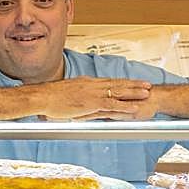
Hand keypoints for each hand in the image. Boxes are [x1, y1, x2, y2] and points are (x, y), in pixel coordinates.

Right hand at [32, 77, 151, 119]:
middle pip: (117, 83)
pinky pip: (112, 104)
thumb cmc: (50, 97)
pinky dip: (125, 106)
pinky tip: (134, 107)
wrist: (42, 96)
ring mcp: (92, 93)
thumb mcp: (66, 94)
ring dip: (133, 92)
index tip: (132, 82)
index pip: (108, 81)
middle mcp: (92, 85)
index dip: (122, 82)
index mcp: (86, 82)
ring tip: (146, 92)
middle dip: (133, 84)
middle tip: (146, 84)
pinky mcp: (91, 103)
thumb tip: (80, 101)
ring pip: (118, 92)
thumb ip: (76, 96)